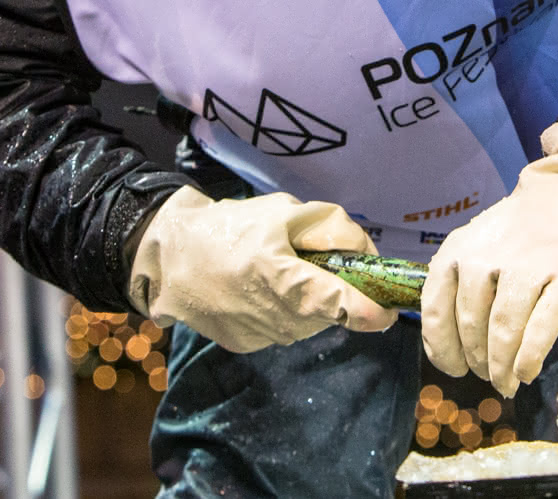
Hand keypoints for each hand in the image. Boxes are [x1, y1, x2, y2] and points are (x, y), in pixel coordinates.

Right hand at [128, 186, 397, 353]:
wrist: (168, 256)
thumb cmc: (232, 227)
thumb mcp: (287, 212)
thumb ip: (335, 229)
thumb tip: (367, 257)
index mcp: (282, 280)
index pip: (340, 306)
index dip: (371, 311)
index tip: (390, 310)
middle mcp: (273, 317)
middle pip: (328, 314)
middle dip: (335, 293)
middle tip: (316, 265)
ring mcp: (258, 336)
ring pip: (308, 323)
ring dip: (309, 302)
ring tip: (280, 272)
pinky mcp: (244, 345)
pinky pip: (283, 329)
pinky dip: (284, 311)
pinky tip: (261, 289)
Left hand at [421, 116, 557, 396]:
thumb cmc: (525, 228)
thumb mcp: (479, 241)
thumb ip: (461, 282)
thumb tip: (453, 342)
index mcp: (459, 250)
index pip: (436, 312)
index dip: (442, 350)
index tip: (454, 368)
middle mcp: (488, 257)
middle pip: (472, 328)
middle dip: (478, 362)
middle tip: (489, 376)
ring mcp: (531, 266)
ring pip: (505, 332)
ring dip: (502, 367)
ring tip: (508, 382)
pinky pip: (542, 328)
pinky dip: (530, 357)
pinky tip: (528, 372)